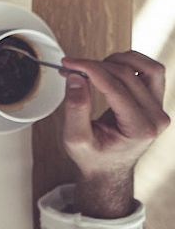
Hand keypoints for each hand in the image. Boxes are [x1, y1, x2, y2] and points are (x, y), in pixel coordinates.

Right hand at [61, 51, 168, 218]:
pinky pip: (151, 73)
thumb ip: (76, 108)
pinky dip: (130, 65)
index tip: (68, 63)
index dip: (90, 69)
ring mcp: (159, 109)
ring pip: (150, 68)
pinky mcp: (156, 102)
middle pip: (129, 75)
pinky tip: (109, 70)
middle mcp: (156, 118)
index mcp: (140, 129)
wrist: (108, 168)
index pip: (116, 87)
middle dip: (97, 65)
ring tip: (96, 67)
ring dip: (120, 60)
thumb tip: (76, 76)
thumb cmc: (93, 157)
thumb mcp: (76, 138)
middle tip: (73, 67)